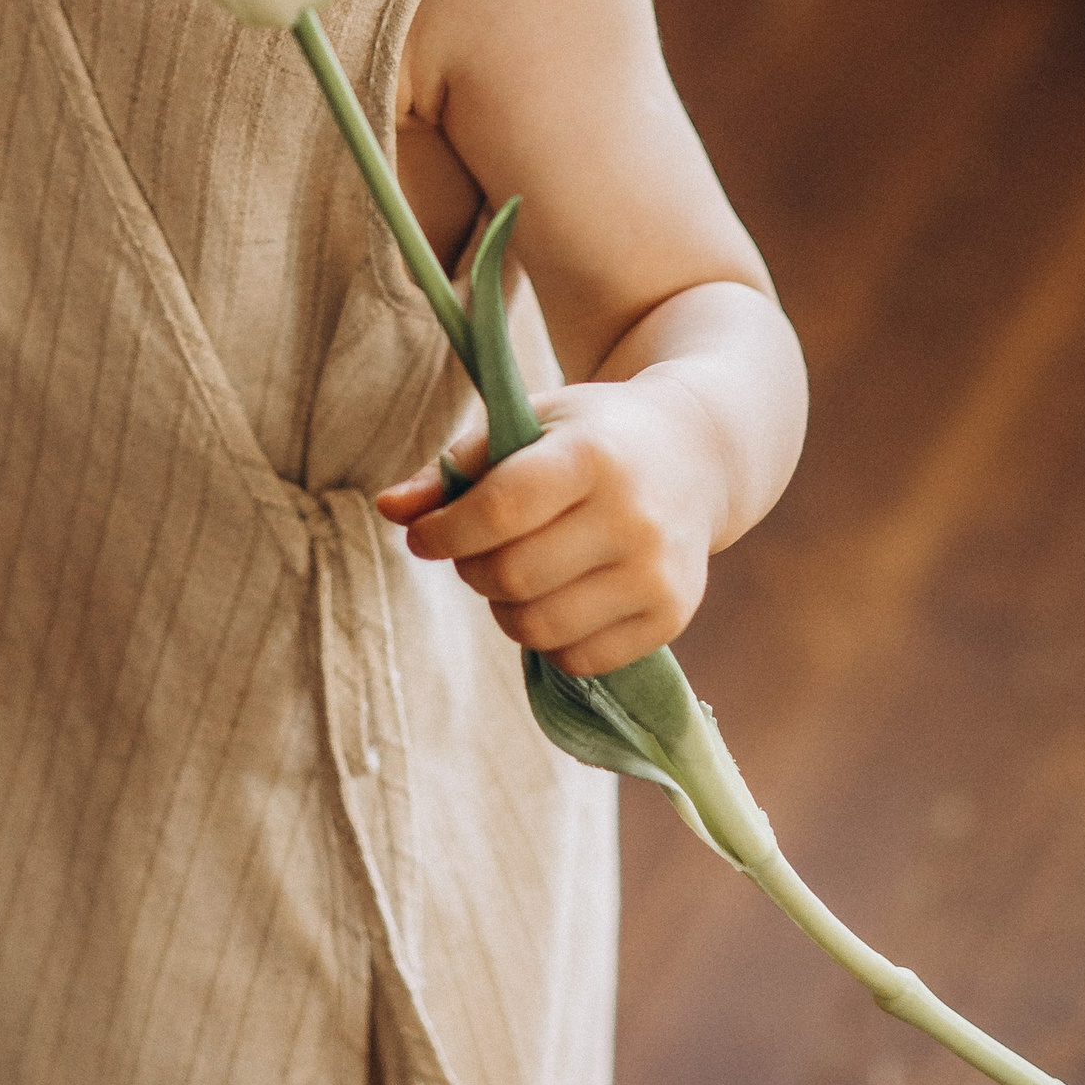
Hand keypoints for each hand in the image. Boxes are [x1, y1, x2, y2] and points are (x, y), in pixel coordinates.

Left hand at [376, 371, 729, 675]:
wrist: (696, 454)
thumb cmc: (590, 435)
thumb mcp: (527, 423)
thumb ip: (455, 466)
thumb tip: (388, 508)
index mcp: (592, 456)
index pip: (500, 510)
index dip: (444, 532)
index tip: (423, 536)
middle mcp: (634, 518)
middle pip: (512, 576)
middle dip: (471, 569)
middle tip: (472, 551)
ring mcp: (658, 573)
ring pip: (539, 627)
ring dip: (503, 608)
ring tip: (512, 574)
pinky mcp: (671, 616)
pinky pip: (579, 660)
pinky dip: (548, 639)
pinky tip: (554, 597)